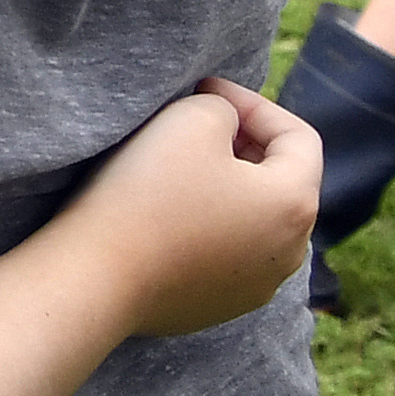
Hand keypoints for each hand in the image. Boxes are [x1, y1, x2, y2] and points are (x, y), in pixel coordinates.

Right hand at [61, 82, 318, 340]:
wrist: (96, 276)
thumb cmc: (146, 193)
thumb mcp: (188, 121)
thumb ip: (221, 109)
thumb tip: (224, 124)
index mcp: (295, 203)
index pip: (298, 137)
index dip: (253, 103)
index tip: (205, 89)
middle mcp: (292, 251)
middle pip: (280, 181)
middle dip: (243, 146)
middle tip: (193, 125)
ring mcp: (259, 285)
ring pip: (256, 221)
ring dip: (228, 191)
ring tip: (180, 173)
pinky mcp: (222, 306)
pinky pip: (227, 255)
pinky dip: (208, 230)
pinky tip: (166, 219)